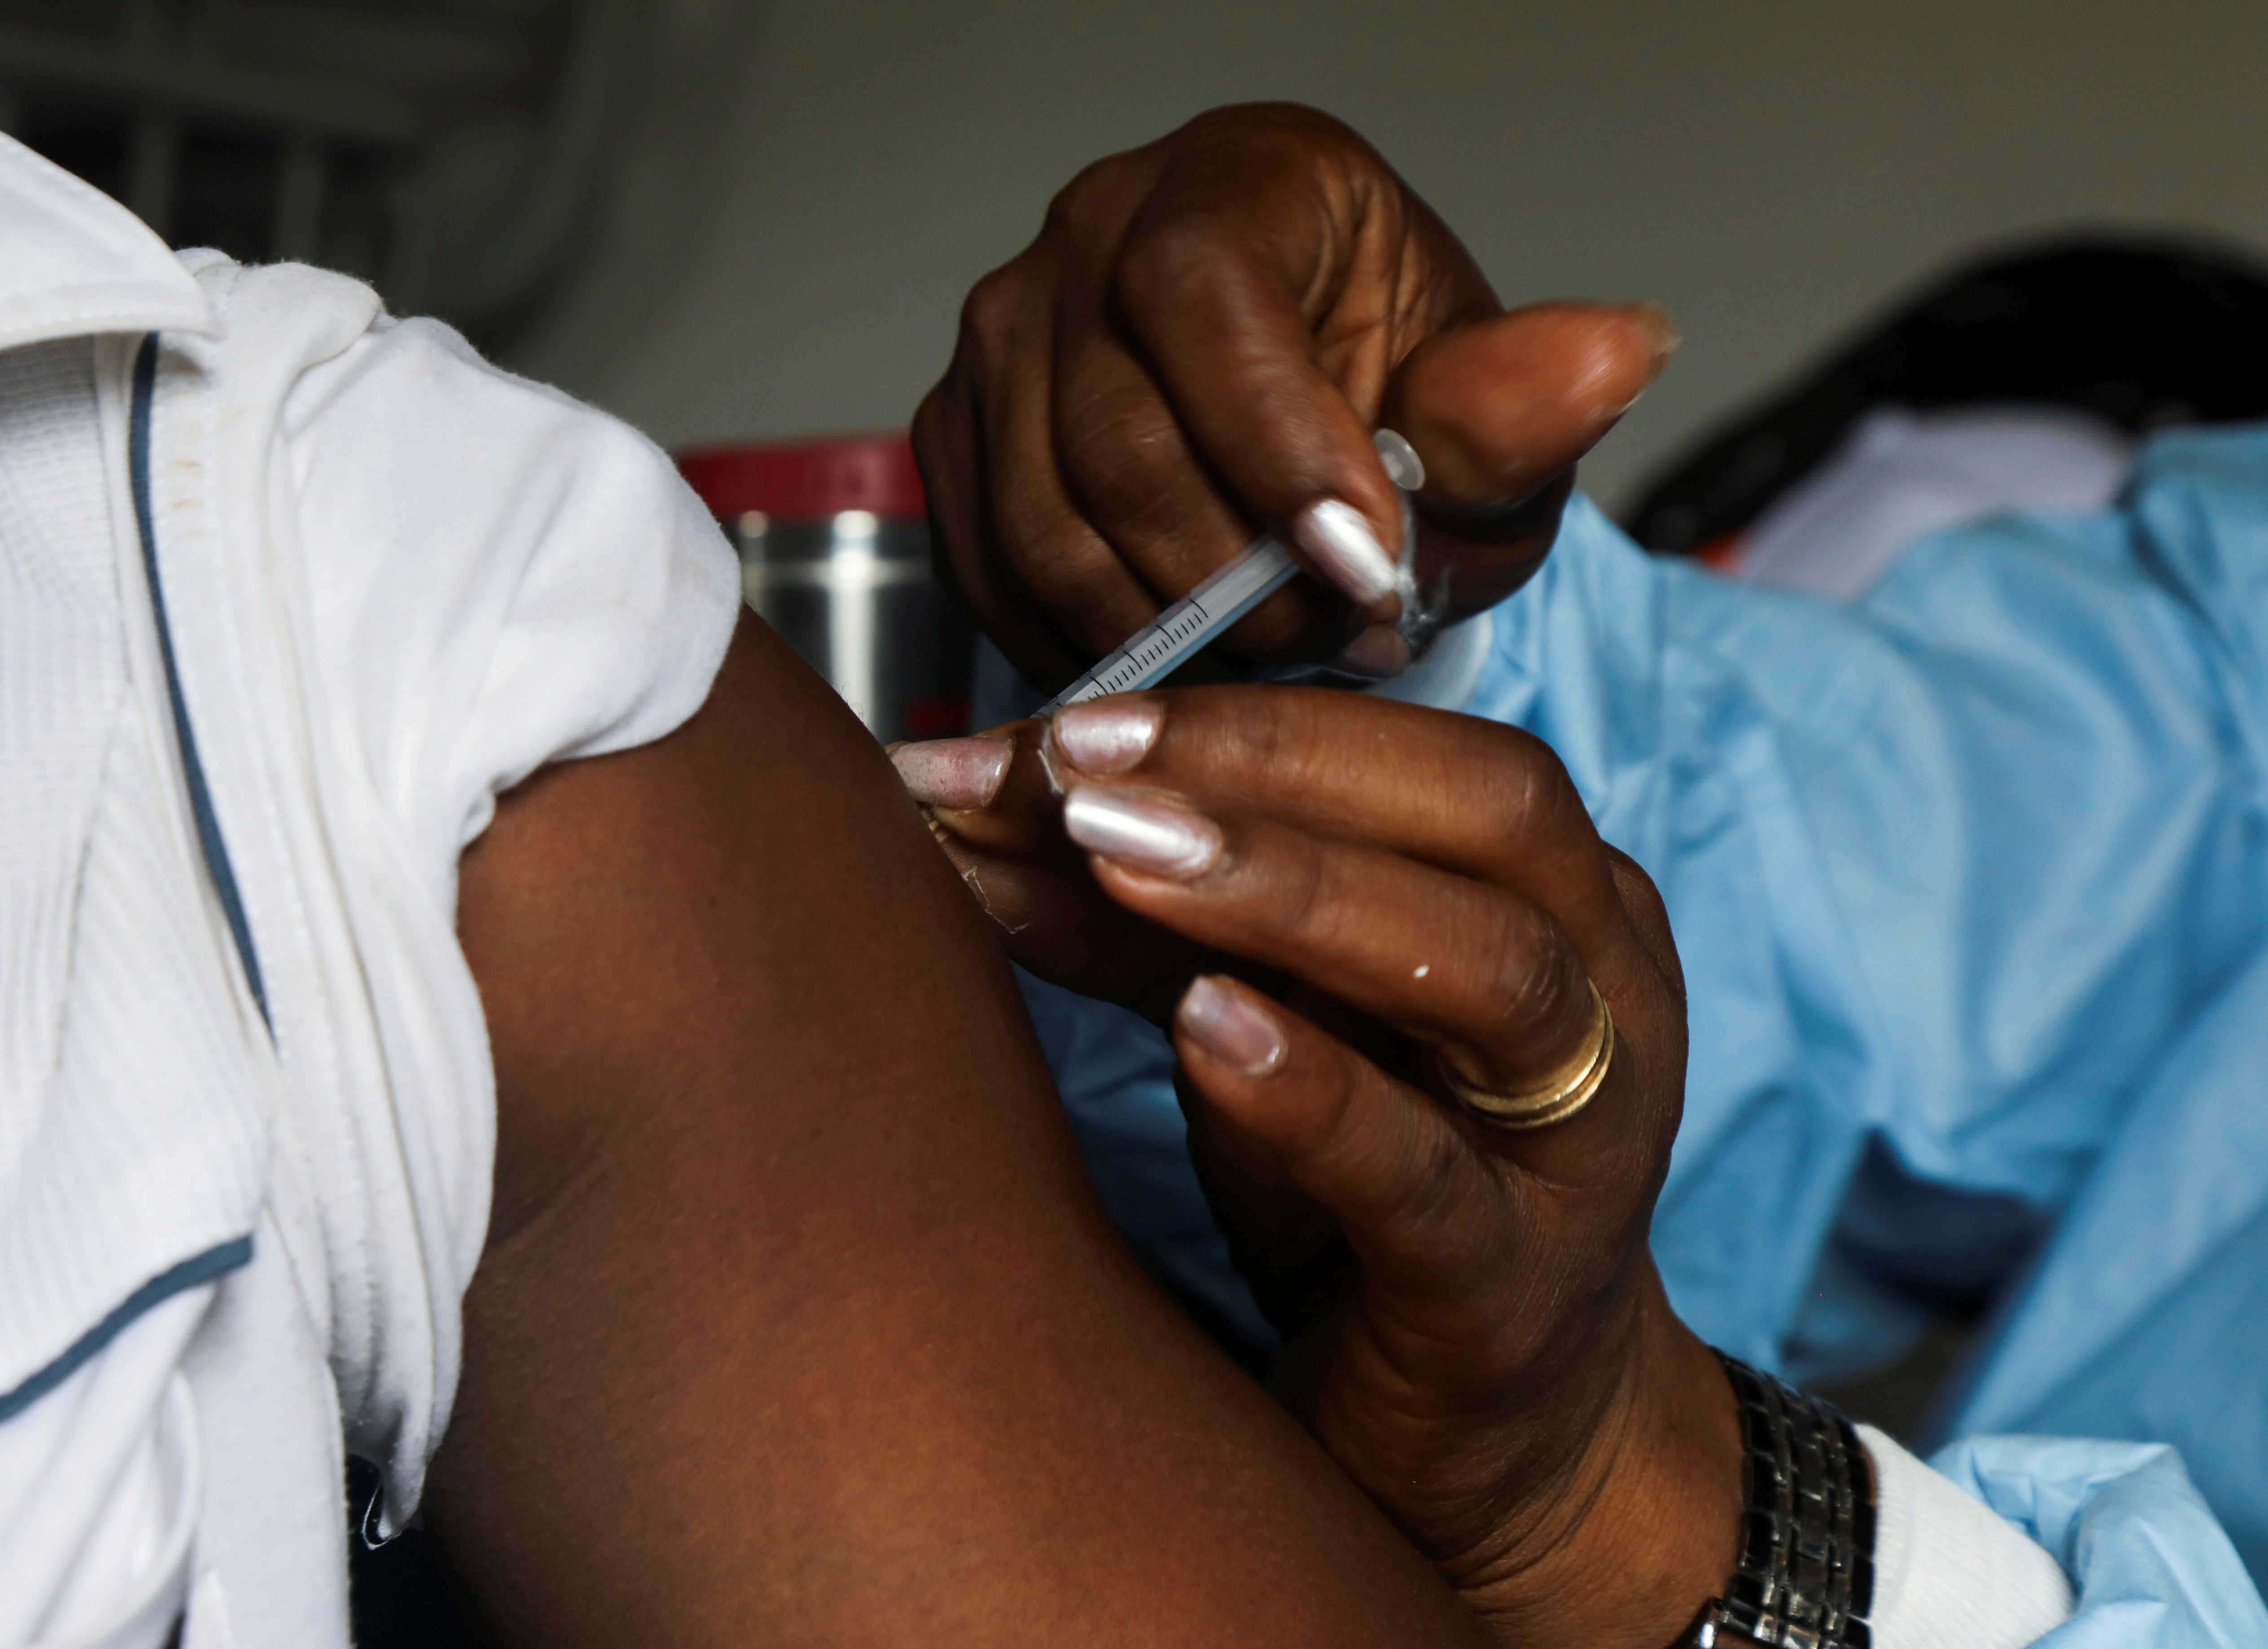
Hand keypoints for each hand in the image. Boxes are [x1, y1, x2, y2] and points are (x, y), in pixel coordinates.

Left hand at [890, 690, 1739, 1648]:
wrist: (1501, 1444)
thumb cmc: (1375, 1195)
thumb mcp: (1265, 1022)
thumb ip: (1143, 916)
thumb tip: (969, 804)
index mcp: (1557, 898)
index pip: (1423, 752)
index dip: (1241, 718)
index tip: (1064, 721)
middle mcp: (1600, 992)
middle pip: (1485, 812)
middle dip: (1273, 766)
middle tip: (1082, 763)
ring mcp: (1575, 1143)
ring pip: (1486, 970)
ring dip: (1293, 892)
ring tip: (1118, 851)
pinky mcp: (1509, 1287)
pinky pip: (1425, 1174)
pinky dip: (1313, 1089)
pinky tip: (1203, 1026)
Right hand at [913, 102, 1672, 690]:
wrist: (1314, 436)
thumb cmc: (1398, 404)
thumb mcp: (1489, 419)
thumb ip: (1524, 405)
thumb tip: (1616, 354)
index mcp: (1234, 181)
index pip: (1204, 300)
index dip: (1275, 450)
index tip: (1361, 568)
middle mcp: (1090, 235)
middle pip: (1113, 440)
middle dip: (1234, 581)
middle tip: (1332, 639)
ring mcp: (1003, 341)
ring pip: (1043, 530)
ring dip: (1166, 631)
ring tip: (1270, 650)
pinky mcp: (955, 440)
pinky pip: (994, 576)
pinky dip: (1087, 647)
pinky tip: (1178, 658)